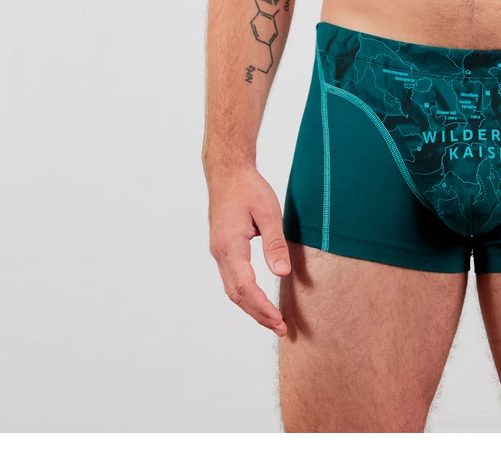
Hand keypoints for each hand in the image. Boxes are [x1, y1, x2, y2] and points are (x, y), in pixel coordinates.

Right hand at [207, 166, 290, 335]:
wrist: (227, 172)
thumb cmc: (248, 188)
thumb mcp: (268, 211)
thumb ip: (275, 243)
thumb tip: (281, 274)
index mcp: (230, 246)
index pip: (246, 286)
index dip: (262, 307)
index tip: (279, 320)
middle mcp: (220, 253)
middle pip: (237, 294)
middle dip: (258, 314)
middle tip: (280, 327)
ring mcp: (218, 252)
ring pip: (232, 289)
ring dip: (251, 307)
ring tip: (272, 319)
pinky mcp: (222, 249)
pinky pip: (232, 279)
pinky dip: (245, 294)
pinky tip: (258, 298)